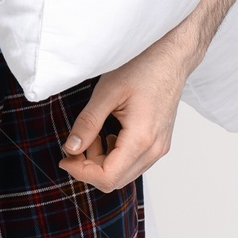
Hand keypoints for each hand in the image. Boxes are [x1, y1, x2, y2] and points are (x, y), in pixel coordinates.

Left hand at [58, 15, 210, 191]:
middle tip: (74, 147)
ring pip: (125, 173)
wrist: (171, 56)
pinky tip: (107, 134)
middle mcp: (154, 149)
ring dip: (102, 162)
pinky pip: (134, 162)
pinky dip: (115, 155)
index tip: (65, 157)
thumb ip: (87, 123)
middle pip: (116, 180)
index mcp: (142, 139)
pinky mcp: (159, 141)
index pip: (107, 177)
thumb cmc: (143, 67)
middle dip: (89, 168)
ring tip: (92, 135)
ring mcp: (159, 147)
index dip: (81, 172)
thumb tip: (71, 148)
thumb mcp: (107, 92)